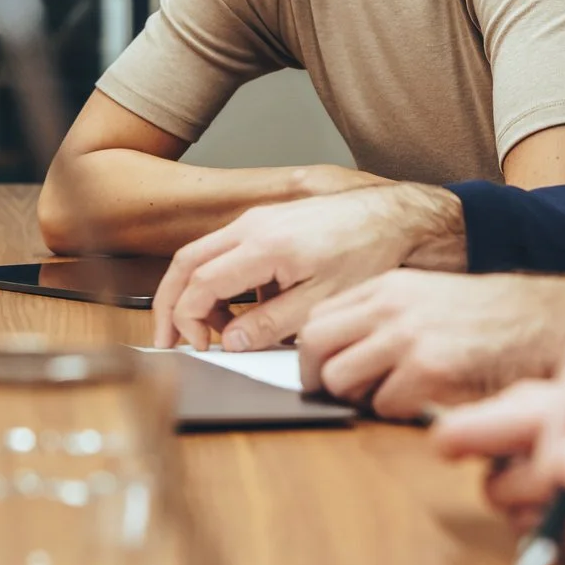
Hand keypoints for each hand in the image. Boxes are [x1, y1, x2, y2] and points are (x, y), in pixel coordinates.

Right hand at [150, 181, 466, 349]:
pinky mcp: (269, 221)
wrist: (397, 218)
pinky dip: (220, 280)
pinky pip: (227, 249)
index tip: (198, 346)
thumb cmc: (369, 254)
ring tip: (210, 333)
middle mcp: (252, 225)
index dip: (188, 320)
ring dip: (195, 292)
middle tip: (167, 340)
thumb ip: (271, 324)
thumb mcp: (322, 302)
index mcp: (263, 245)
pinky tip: (244, 309)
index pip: (200, 283)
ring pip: (202, 253)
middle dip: (170, 304)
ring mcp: (259, 219)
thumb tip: (232, 342)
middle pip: (186, 262)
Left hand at [297, 271, 564, 418]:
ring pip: (340, 380)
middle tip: (342, 395)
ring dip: (358, 399)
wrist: (542, 322)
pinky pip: (382, 406)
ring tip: (391, 397)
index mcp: (387, 287)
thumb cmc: (488, 319)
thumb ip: (383, 318)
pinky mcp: (429, 370)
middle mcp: (390, 307)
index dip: (313, 354)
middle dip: (319, 379)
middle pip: (313, 347)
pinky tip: (424, 403)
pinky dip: (397, 413)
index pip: (316, 320)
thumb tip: (337, 354)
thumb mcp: (427, 299)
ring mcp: (408, 337)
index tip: (322, 372)